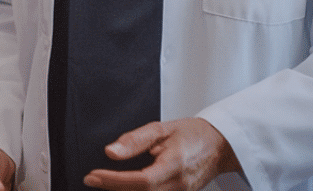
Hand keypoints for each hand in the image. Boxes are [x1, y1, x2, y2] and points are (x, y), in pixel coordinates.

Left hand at [83, 118, 239, 190]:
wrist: (220, 146)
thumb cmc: (193, 134)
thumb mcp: (162, 128)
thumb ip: (135, 140)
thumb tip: (111, 152)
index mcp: (175, 164)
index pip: (141, 181)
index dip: (114, 181)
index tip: (93, 175)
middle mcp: (179, 185)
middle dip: (113, 188)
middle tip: (92, 178)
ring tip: (104, 181)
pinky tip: (123, 187)